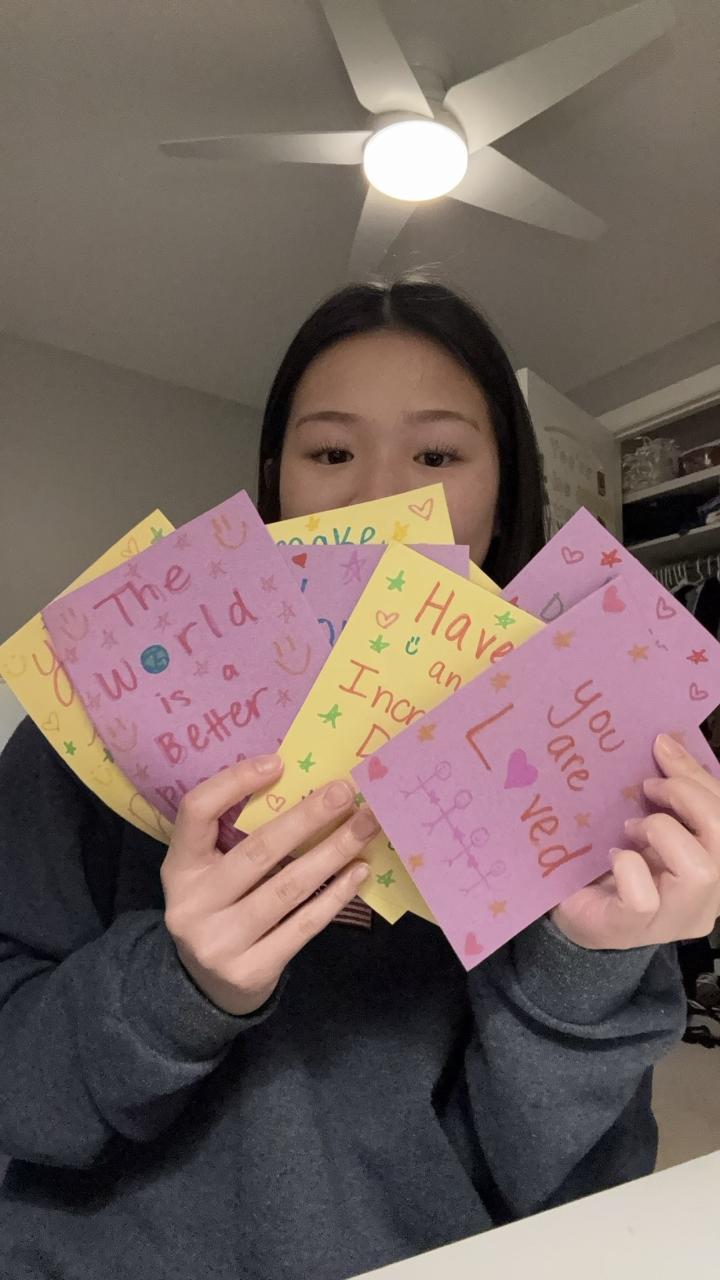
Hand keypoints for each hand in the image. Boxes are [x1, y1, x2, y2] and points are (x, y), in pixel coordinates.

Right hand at [161, 754, 375, 1014]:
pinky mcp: (251, 971)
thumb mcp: (210, 872)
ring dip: (333, 852)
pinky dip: (335, 895)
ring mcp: (220, 942)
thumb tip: (303, 786)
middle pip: (257, 851)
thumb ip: (237, 837)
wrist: (208, 989)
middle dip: (307, 817)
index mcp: (178, 869)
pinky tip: (358, 871)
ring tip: (365, 826)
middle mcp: (192, 904)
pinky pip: (303, 925)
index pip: (196, 812)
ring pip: (287, 888)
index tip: (278, 762)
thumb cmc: (220, 909)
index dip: (234, 783)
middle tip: (345, 791)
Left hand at [552, 733, 719, 950]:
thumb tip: (668, 741)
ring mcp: (674, 920)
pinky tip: (614, 856)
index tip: (662, 745)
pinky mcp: (632, 929)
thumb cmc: (618, 858)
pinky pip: (644, 898)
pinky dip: (628, 867)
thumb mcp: (648, 819)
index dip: (699, 775)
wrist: (574, 906)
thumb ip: (668, 792)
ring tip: (632, 827)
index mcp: (718, 863)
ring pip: (701, 872)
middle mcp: (709, 898)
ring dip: (663, 832)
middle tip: (646, 786)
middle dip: (686, 796)